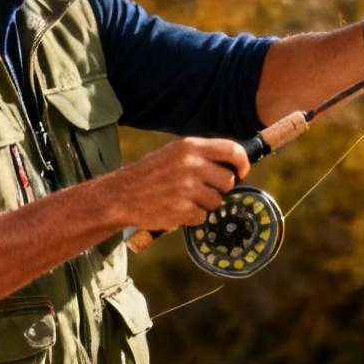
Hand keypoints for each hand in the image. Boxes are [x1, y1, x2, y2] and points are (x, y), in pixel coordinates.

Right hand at [108, 137, 250, 229]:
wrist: (121, 195)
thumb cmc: (151, 174)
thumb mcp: (174, 154)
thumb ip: (201, 155)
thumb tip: (234, 164)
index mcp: (190, 147)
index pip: (232, 150)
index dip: (243, 163)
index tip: (242, 172)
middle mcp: (191, 164)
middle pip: (228, 180)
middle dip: (220, 189)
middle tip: (202, 190)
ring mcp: (187, 187)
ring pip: (217, 201)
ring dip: (205, 204)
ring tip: (184, 199)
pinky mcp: (183, 209)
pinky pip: (203, 216)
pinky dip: (193, 217)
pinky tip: (176, 209)